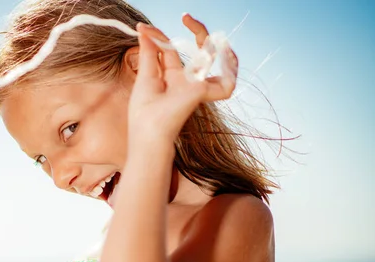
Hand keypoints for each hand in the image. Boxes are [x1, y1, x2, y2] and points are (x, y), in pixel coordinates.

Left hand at [128, 14, 237, 147]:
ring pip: (221, 62)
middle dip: (197, 30)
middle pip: (200, 50)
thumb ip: (148, 53)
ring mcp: (198, 87)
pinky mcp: (205, 93)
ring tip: (213, 32)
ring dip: (221, 45)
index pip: (172, 50)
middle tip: (186, 17)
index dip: (162, 37)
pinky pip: (228, 82)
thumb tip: (143, 30)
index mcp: (171, 78)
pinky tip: (226, 54)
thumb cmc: (145, 113)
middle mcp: (187, 81)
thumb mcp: (145, 77)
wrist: (149, 132)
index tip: (145, 28)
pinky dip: (231, 68)